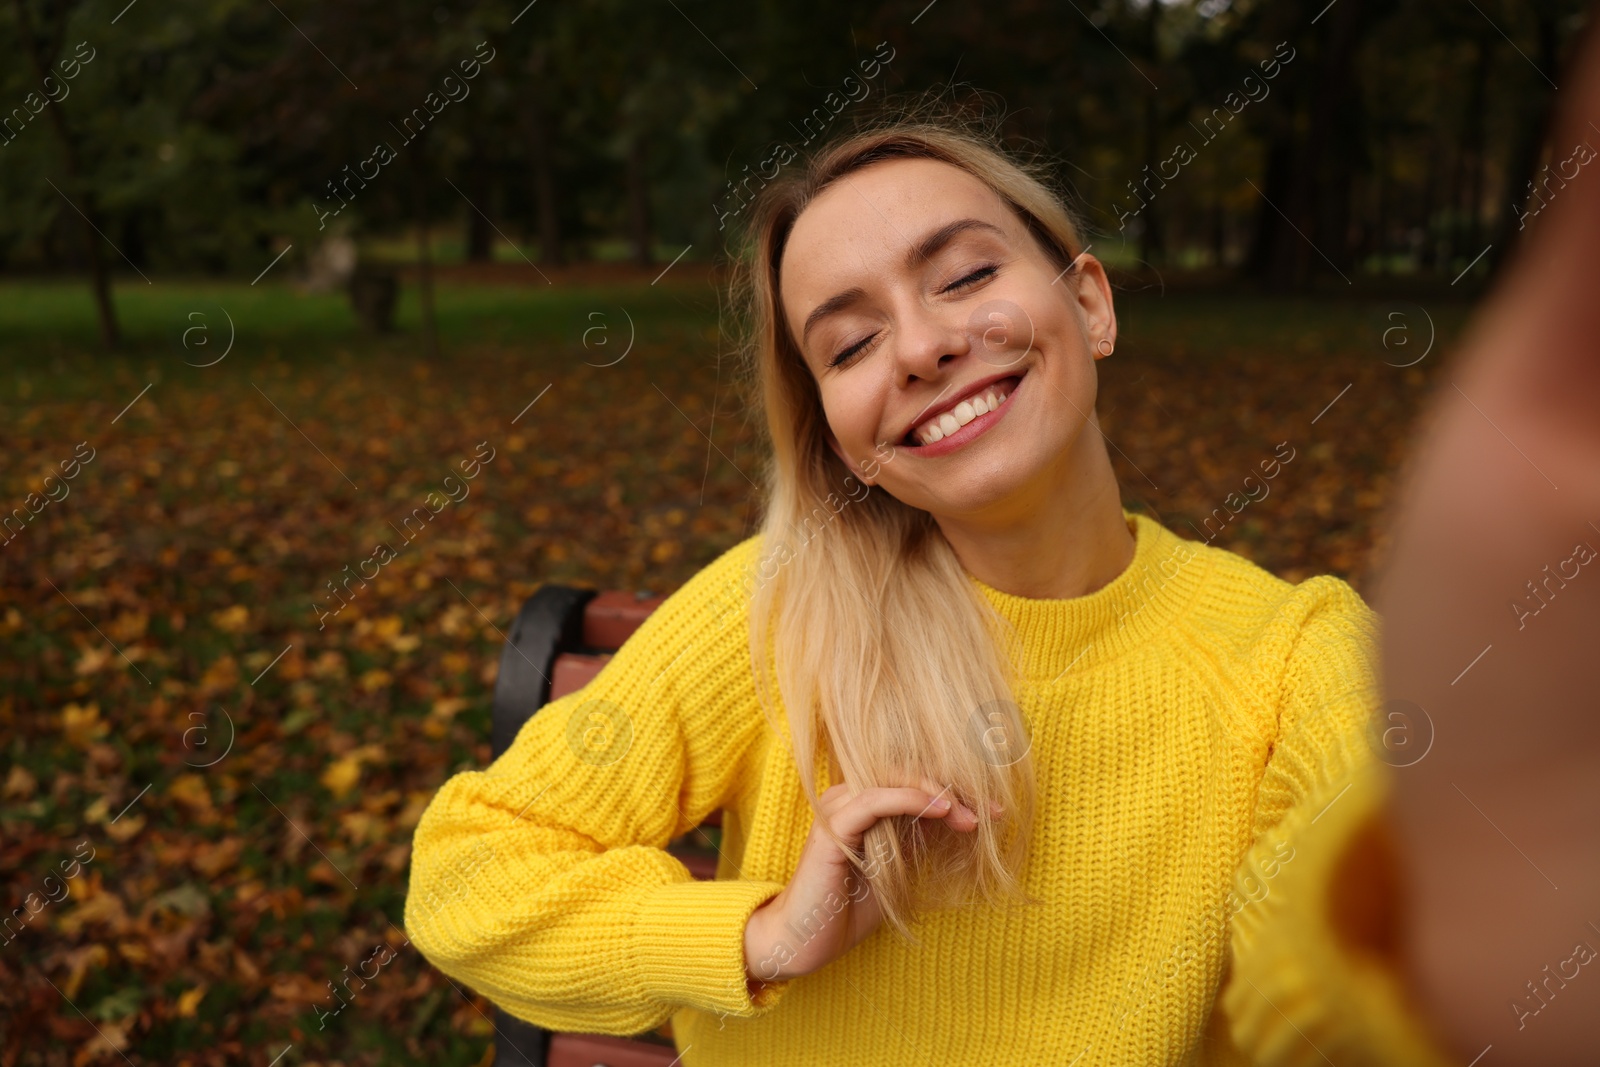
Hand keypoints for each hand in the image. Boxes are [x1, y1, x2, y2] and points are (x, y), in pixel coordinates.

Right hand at [742, 780, 985, 983]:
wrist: (804, 940)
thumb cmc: (850, 908)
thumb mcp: (901, 869)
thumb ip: (923, 842)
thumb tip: (967, 820)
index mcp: (863, 803)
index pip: (915, 783)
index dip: (957, 792)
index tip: (995, 812)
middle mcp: (848, 797)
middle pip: (909, 776)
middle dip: (955, 791)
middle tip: (992, 814)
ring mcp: (837, 809)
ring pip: (893, 780)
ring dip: (938, 794)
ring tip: (971, 817)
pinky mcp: (831, 828)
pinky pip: (872, 801)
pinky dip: (909, 799)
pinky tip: (941, 809)